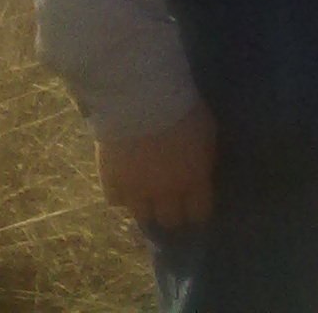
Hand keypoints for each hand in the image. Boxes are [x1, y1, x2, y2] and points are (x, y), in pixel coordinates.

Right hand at [96, 102, 216, 230]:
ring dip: (146, 206)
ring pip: (142, 216)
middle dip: (172, 213)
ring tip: (145, 196)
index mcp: (193, 180)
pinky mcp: (111, 181)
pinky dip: (120, 194)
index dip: (197, 211)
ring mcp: (137, 190)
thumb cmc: (181, 107)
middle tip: (169, 203)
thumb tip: (203, 173)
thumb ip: (204, 158)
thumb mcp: (206, 131)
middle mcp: (166, 193)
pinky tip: (123, 182)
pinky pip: (116, 200)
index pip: (199, 213)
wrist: (141, 97)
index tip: (195, 207)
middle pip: (170, 220)